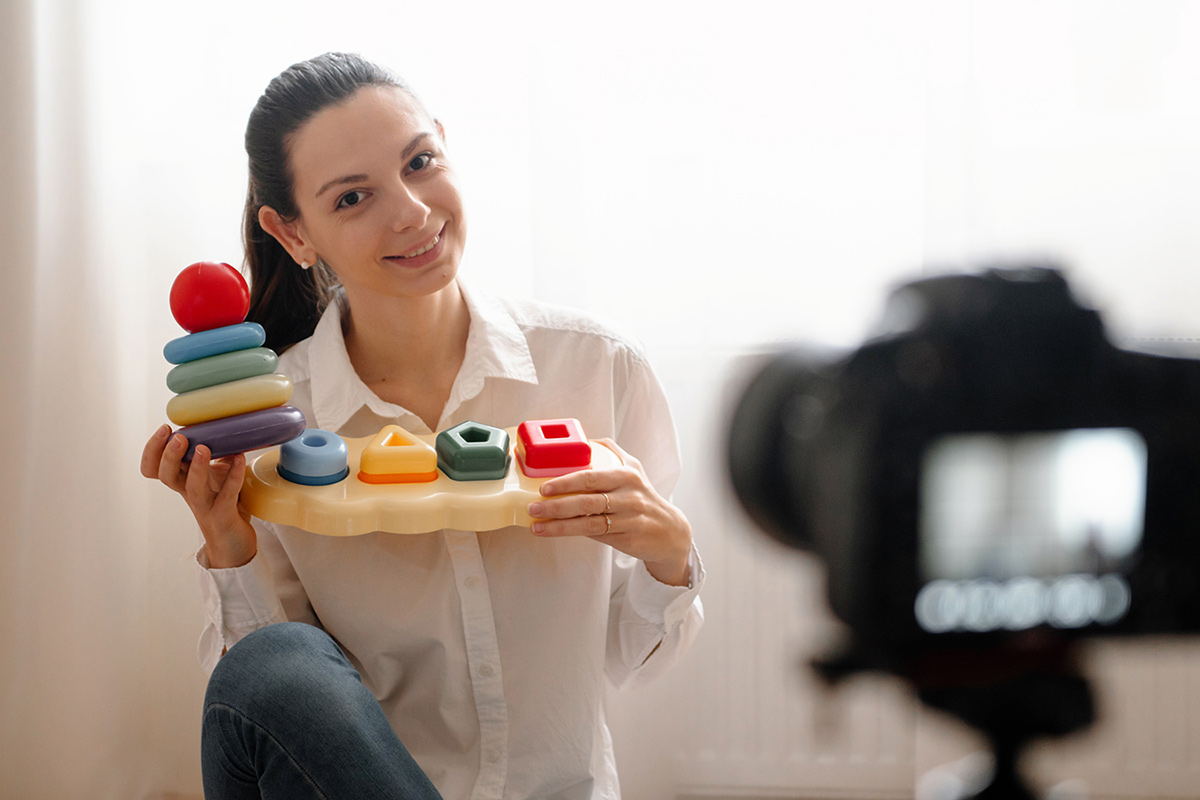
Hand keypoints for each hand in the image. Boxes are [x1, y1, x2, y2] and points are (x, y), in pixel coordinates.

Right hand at [140, 424, 256, 568]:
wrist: (233, 543)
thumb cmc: (222, 504)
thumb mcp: (214, 475)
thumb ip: (214, 453)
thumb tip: (222, 426)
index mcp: (182, 482)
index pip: (153, 468)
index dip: (153, 450)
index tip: (165, 429)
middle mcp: (189, 493)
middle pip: (167, 475)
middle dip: (169, 455)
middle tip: (178, 436)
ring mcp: (205, 506)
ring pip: (192, 487)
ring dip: (197, 466)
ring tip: (203, 448)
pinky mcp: (224, 515)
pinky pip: (227, 494)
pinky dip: (234, 474)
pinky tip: (239, 458)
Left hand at [527, 439, 692, 585]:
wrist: (670, 531)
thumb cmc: (645, 497)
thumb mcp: (635, 469)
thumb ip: (613, 452)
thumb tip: (587, 440)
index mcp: (627, 476)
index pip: (591, 477)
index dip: (566, 482)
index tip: (544, 486)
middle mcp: (629, 497)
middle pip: (587, 501)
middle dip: (556, 504)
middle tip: (534, 506)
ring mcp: (628, 520)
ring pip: (588, 522)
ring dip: (559, 524)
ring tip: (537, 523)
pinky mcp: (627, 539)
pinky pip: (595, 535)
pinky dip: (572, 533)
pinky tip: (553, 532)